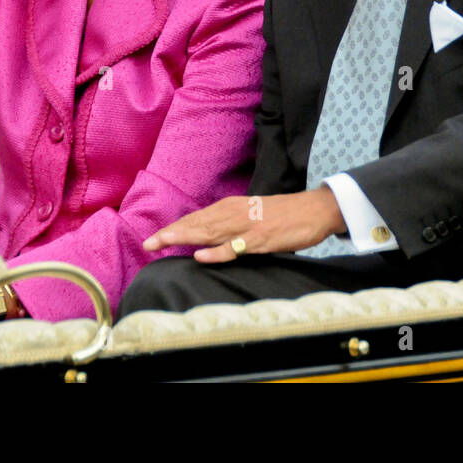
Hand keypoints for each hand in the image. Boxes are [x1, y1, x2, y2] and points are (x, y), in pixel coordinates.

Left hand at [143, 189, 345, 262]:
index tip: (153, 239)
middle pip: (198, 224)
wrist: (314, 210)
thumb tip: (208, 238)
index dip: (175, 228)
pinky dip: (217, 252)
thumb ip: (231, 224)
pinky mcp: (262, 239)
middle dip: (171, 234)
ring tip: (162, 244)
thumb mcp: (252, 215)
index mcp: (232, 207)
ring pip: (210, 233)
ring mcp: (248, 226)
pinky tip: (200, 256)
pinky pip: (236, 247)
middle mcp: (235, 213)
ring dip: (185, 238)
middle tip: (147, 243)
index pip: (197, 218)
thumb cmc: (283, 214)